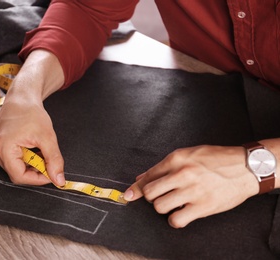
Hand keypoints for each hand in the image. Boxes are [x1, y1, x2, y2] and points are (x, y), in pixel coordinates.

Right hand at [0, 50, 65, 185]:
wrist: (21, 98)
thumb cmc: (31, 112)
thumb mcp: (47, 137)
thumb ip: (54, 160)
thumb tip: (59, 180)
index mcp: (3, 147)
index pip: (20, 176)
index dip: (37, 179)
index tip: (51, 175)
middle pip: (16, 173)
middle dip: (34, 170)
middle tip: (47, 160)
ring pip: (13, 168)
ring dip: (29, 164)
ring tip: (37, 150)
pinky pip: (9, 160)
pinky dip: (22, 158)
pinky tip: (29, 148)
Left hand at [123, 145, 257, 227]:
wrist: (246, 167)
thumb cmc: (217, 159)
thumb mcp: (189, 154)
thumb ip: (165, 166)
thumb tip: (143, 177)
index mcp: (177, 158)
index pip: (148, 176)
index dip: (135, 188)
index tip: (128, 195)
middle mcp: (182, 174)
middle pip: (150, 193)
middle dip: (150, 197)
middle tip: (159, 196)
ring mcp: (192, 191)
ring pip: (160, 207)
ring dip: (163, 208)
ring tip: (172, 204)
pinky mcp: (203, 206)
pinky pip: (176, 220)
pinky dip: (175, 220)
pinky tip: (180, 214)